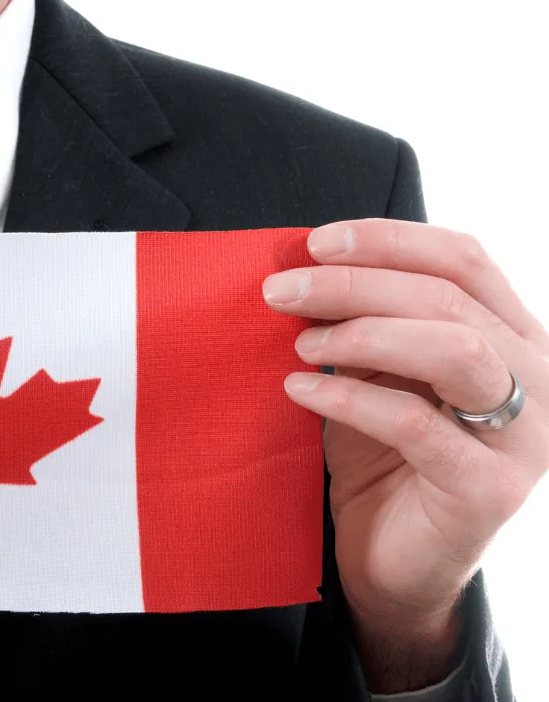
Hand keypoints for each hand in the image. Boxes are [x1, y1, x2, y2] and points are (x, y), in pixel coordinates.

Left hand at [263, 219, 548, 691]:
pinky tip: (300, 391)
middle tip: (280, 291)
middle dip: (355, 284)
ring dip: (362, 333)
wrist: (389, 564)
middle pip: (449, 298)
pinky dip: (349, 397)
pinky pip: (416, 424)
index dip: (389, 239)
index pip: (464, 259)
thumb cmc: (377, 460)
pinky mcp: (489, 490)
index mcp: (509, 335)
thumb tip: (300, 268)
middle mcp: (535, 377)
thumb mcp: (371, 375)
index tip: (315, 241)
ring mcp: (523, 436)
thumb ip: (360, 324)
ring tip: (299, 344)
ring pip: (453, 349)